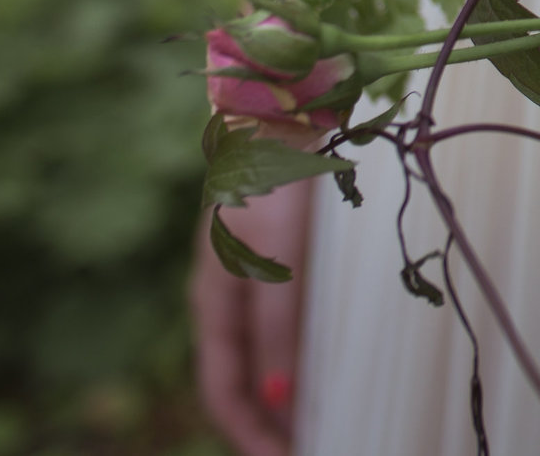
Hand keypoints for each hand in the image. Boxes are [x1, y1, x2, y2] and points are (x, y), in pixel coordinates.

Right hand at [190, 178, 312, 455]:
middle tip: (312, 447)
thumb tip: (281, 400)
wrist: (283, 116)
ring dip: (287, 395)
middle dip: (270, 424)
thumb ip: (278, 330)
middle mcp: (225, 299)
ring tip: (323, 422)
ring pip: (263, 356)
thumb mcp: (277, 264)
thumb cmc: (276, 188)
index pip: (225, 392)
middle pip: (241, 381)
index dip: (252, 435)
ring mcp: (249, 280)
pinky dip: (299, 356)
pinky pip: (281, 326)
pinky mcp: (276, 260)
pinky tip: (326, 366)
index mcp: (213, 305)